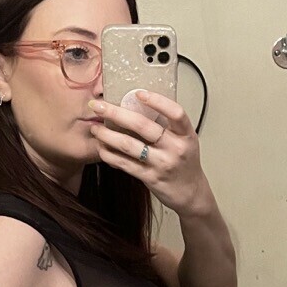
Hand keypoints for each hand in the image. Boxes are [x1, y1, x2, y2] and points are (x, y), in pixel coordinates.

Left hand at [87, 91, 209, 216]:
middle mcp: (175, 148)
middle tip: (98, 106)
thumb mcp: (184, 140)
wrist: (190, 193)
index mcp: (186, 135)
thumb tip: (137, 105)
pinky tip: (102, 149)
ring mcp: (162, 164)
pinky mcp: (151, 178)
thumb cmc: (184, 162)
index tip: (138, 93)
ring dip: (107, 135)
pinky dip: (110, 155)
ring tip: (95, 129)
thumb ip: (166, 126)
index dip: (157, 101)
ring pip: (129, 145)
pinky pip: (126, 164)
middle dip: (116, 113)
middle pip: (143, 126)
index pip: (176, 113)